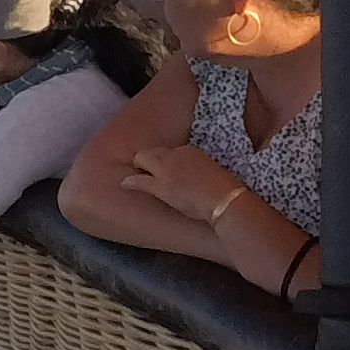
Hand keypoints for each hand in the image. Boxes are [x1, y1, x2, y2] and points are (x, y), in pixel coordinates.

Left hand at [121, 141, 245, 226]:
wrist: (223, 199)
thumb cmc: (225, 190)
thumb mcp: (214, 171)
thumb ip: (201, 169)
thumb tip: (199, 176)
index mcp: (189, 150)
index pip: (171, 151)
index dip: (168, 159)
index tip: (168, 166)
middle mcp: (175, 155)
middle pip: (154, 151)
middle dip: (148, 158)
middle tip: (146, 167)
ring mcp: (165, 169)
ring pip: (142, 159)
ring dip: (139, 166)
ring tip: (135, 173)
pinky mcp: (160, 185)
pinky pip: (139, 180)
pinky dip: (130, 182)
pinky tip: (124, 184)